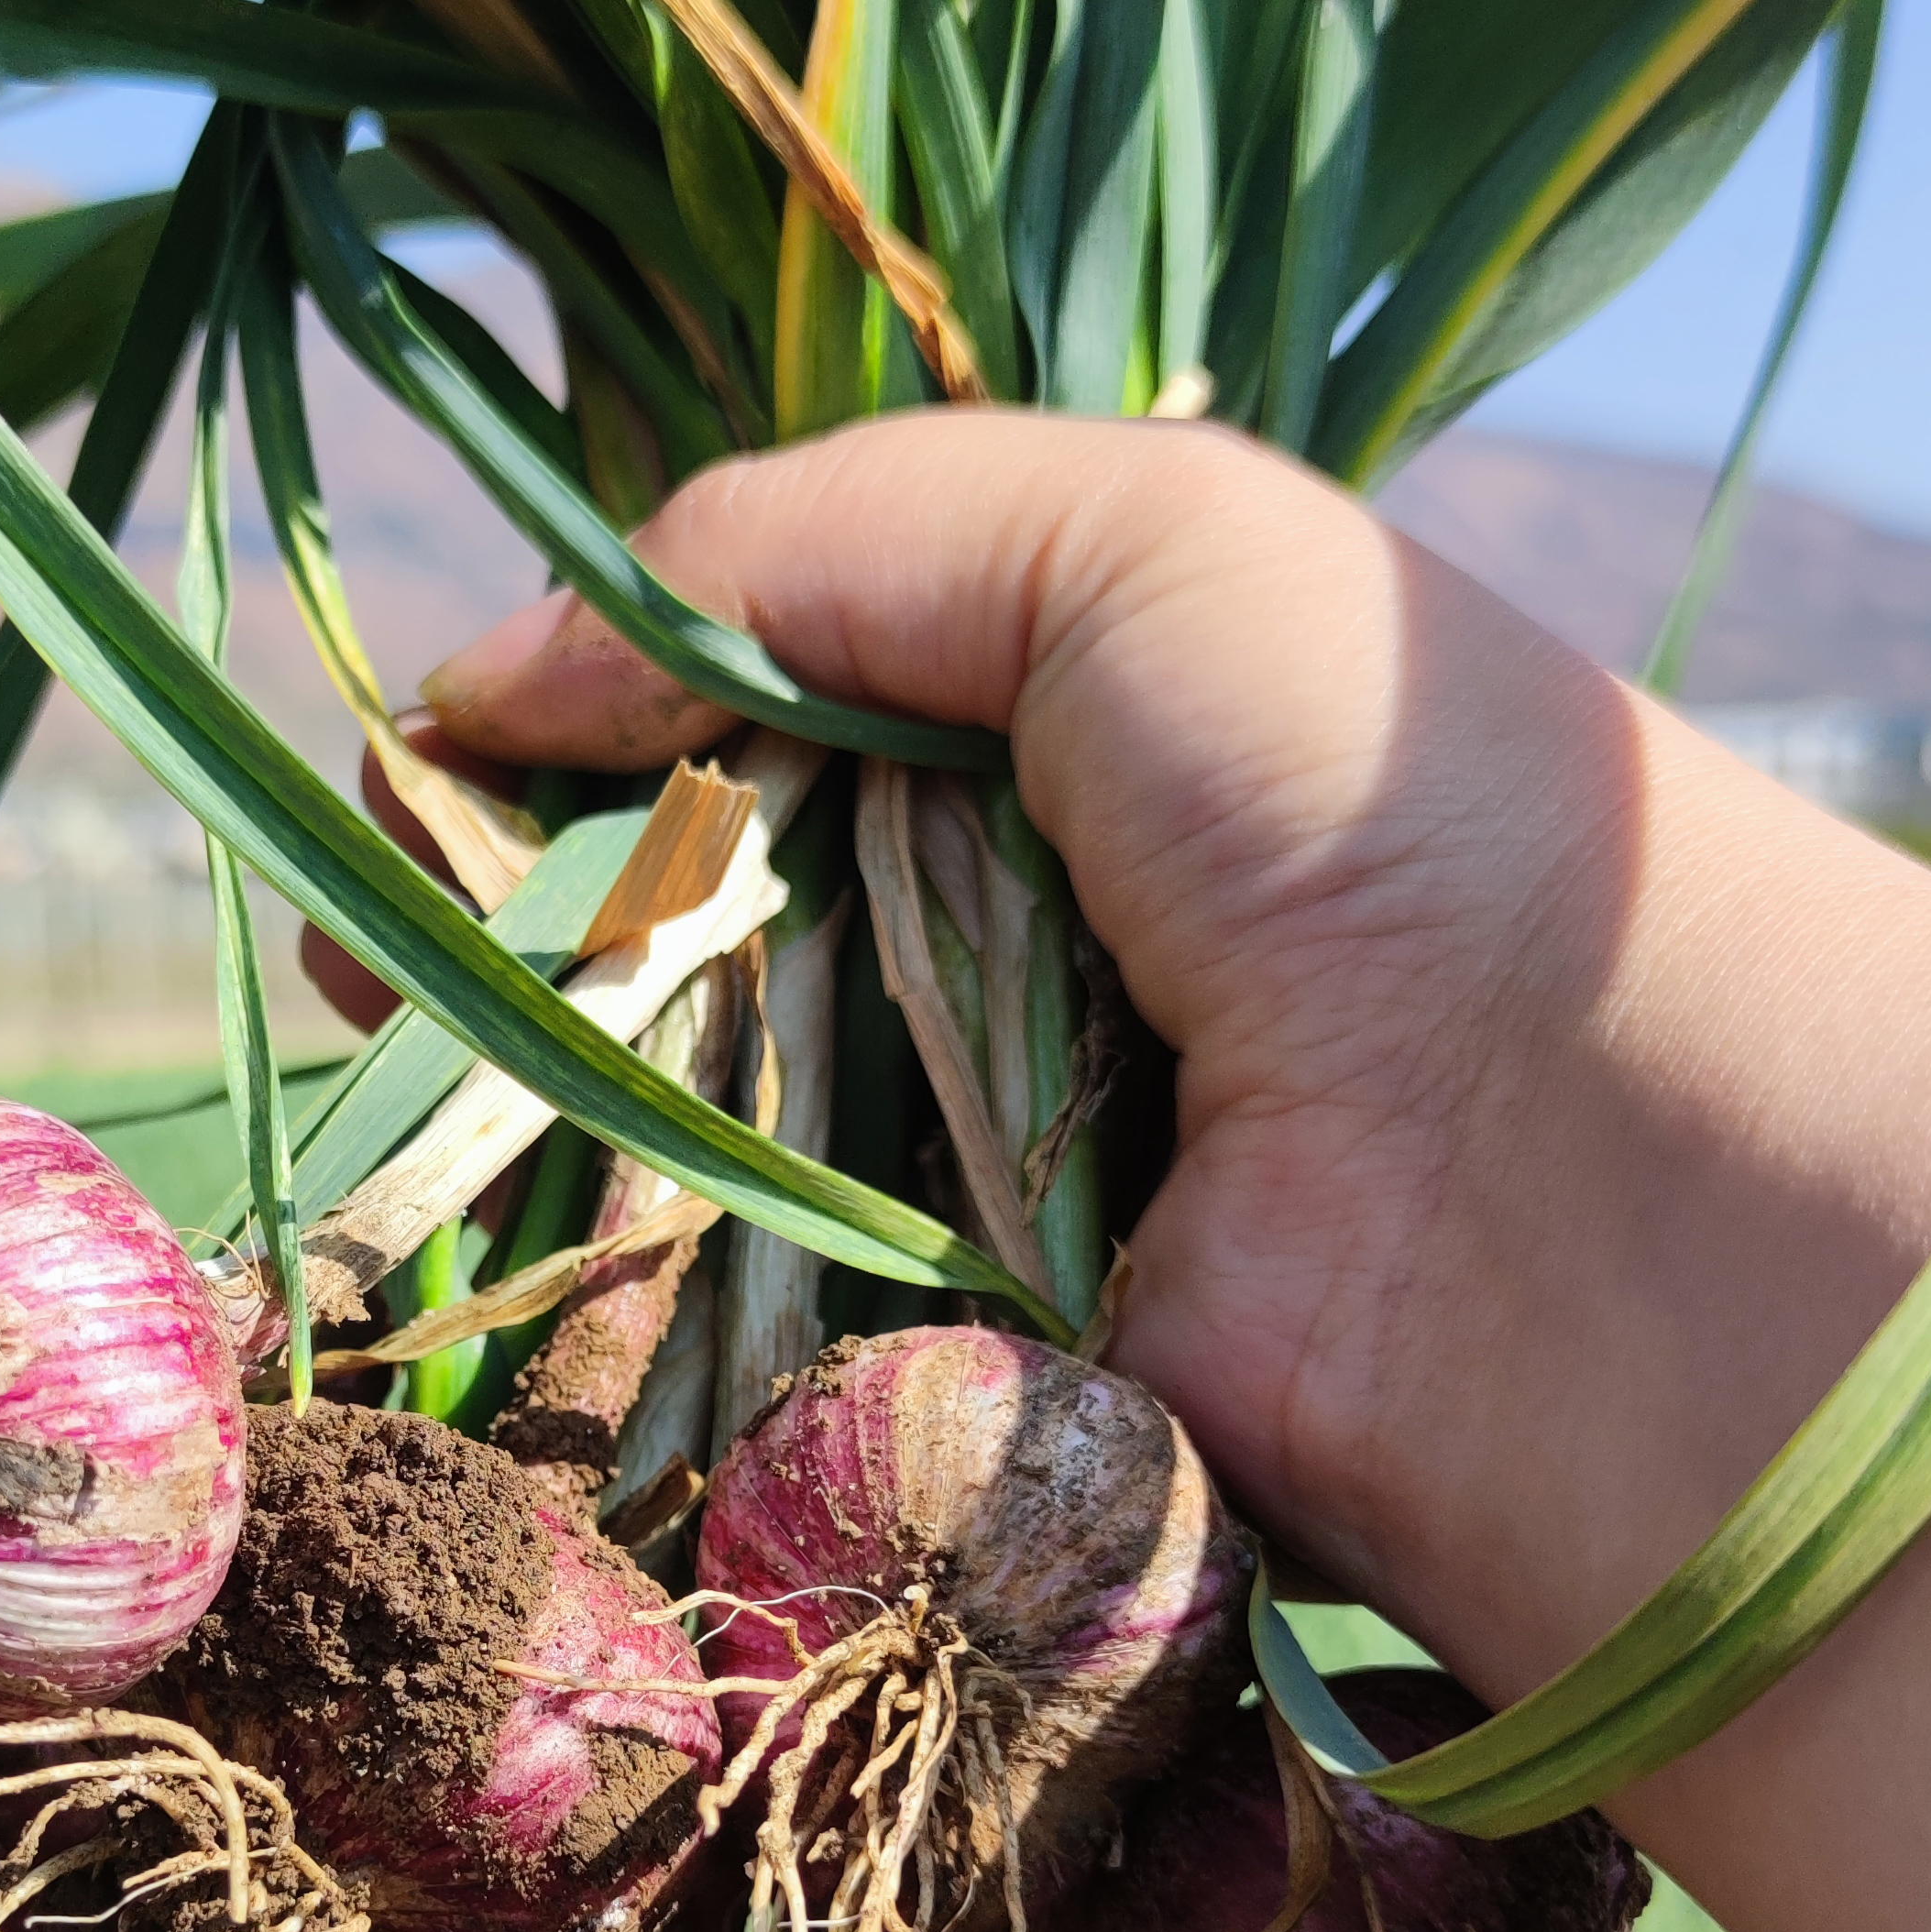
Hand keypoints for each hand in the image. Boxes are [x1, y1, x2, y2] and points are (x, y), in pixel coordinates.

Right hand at [415, 412, 1930, 1663]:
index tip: (410, 782)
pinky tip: (502, 1257)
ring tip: (395, 1096)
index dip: (558, 758)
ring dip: (535, 1134)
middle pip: (680, 961)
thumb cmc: (1384, 805)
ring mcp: (971, 1199)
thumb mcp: (1123, 534)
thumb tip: (482, 677)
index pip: (733, 747)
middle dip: (502, 953)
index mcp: (1044, 758)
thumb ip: (794, 549)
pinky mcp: (956, 1397)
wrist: (1570, 1176)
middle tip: (360, 958)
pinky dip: (630, 1311)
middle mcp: (997, 976)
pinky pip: (742, 1354)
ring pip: (679, 1163)